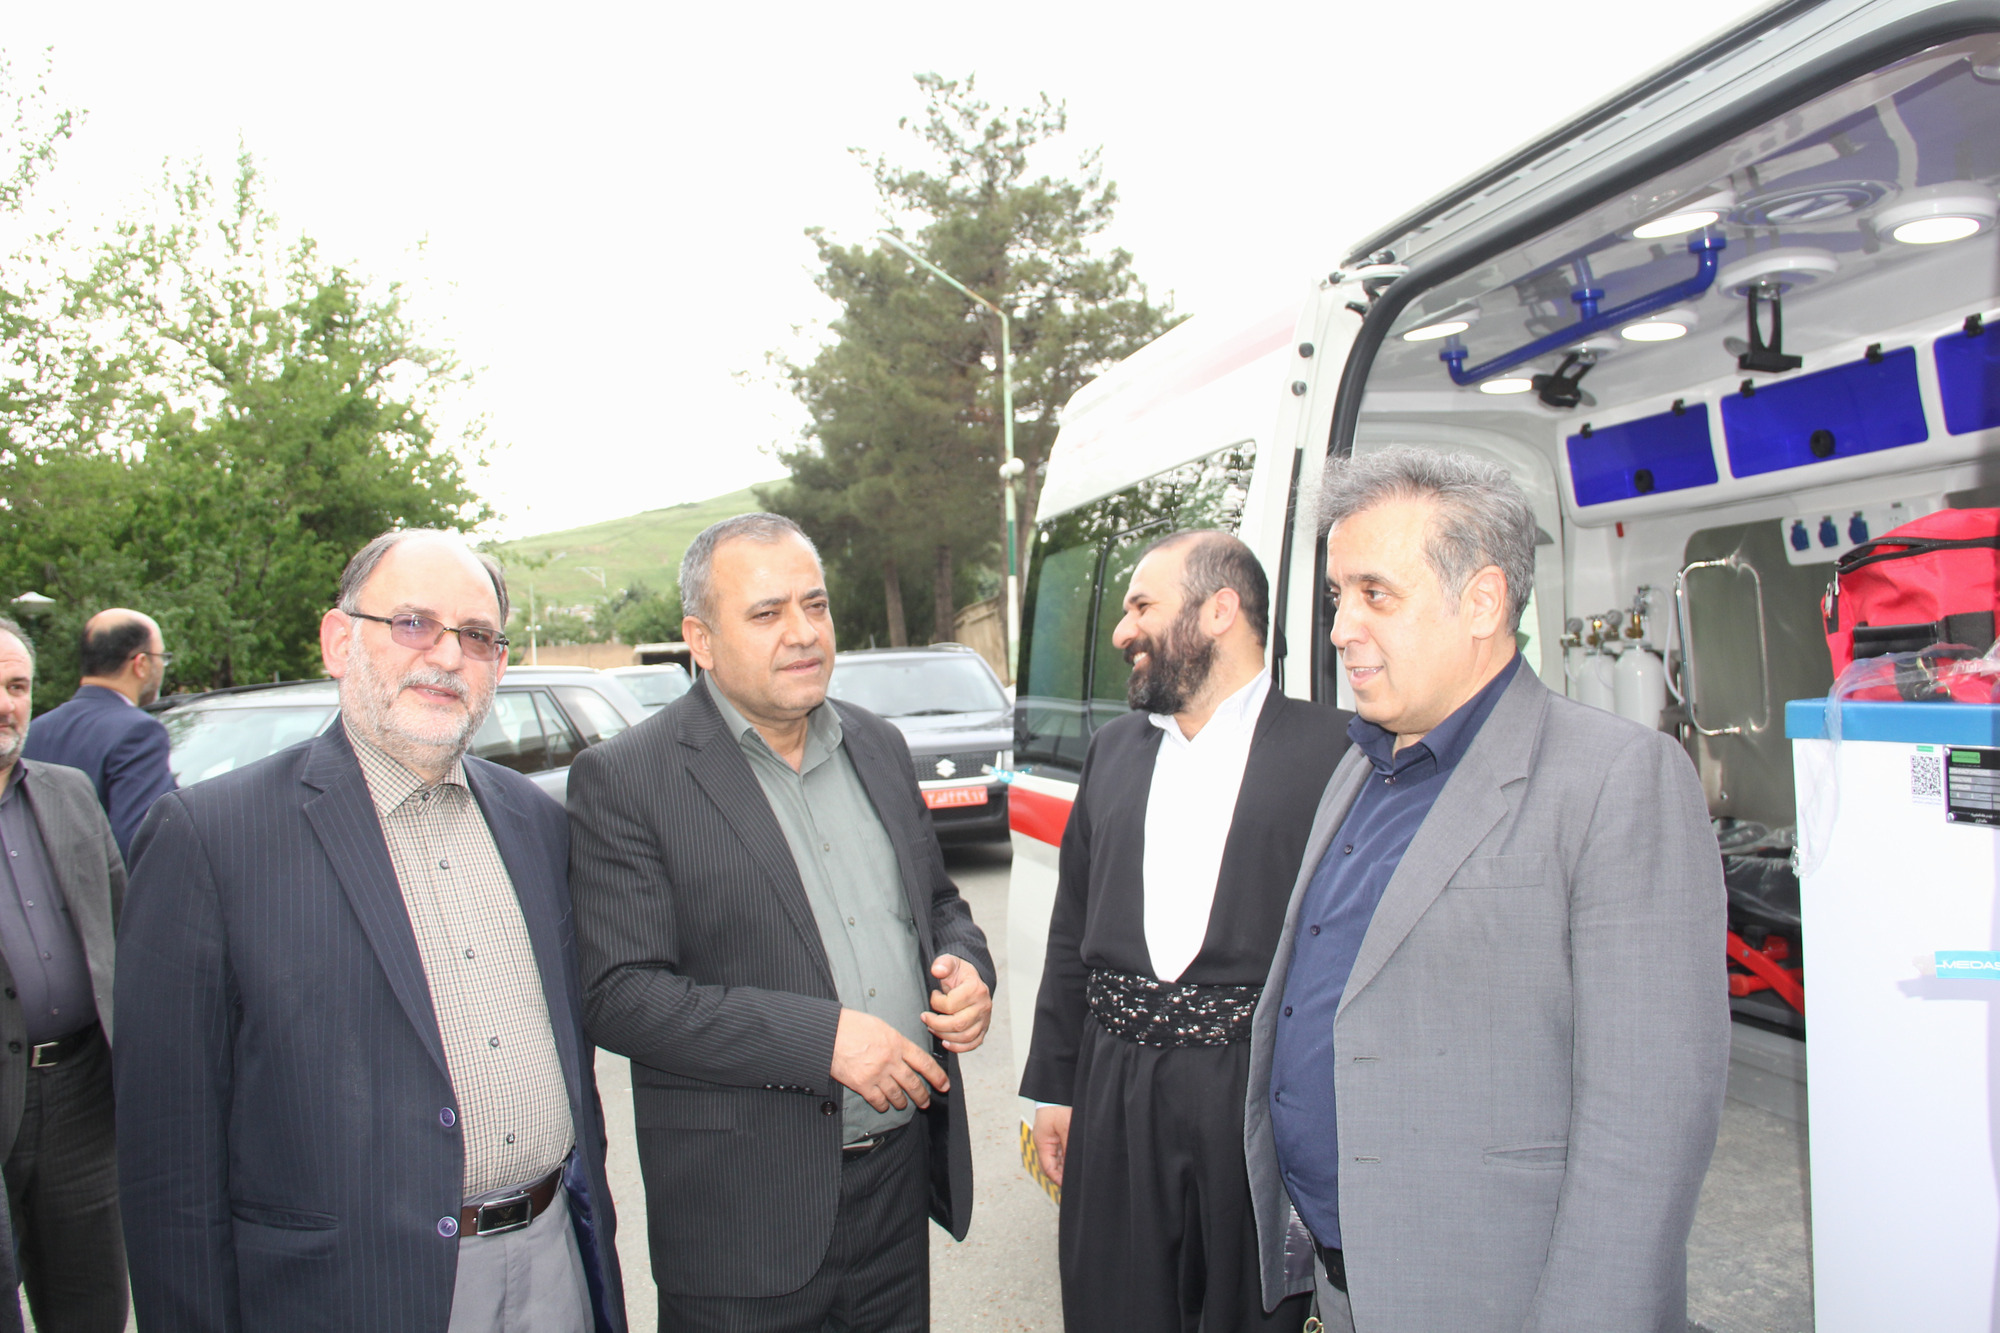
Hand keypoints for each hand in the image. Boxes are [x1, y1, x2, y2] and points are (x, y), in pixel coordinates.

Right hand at [831, 1008, 949, 1111]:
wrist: (828, 1033)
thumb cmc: (851, 1025)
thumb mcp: (880, 1026)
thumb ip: (895, 1040)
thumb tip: (904, 1051)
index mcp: (897, 1043)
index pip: (924, 1062)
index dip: (937, 1076)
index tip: (944, 1084)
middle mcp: (890, 1060)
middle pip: (913, 1082)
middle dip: (922, 1095)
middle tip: (926, 1101)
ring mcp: (877, 1074)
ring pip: (897, 1094)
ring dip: (903, 1102)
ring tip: (905, 1105)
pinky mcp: (862, 1084)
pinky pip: (878, 1100)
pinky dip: (883, 1105)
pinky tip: (884, 1106)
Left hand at [921, 953, 991, 1053]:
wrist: (971, 980)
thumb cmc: (959, 973)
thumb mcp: (950, 962)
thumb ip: (943, 963)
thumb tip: (937, 970)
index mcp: (975, 988)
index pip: (951, 1004)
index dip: (936, 1002)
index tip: (933, 996)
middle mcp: (983, 1005)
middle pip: (958, 1024)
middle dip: (936, 1024)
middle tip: (925, 1018)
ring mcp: (985, 1019)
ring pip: (964, 1036)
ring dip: (944, 1035)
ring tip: (932, 1028)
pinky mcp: (983, 1029)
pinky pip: (973, 1044)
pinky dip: (959, 1047)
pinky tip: (945, 1042)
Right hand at [1033, 1104, 1071, 1186]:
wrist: (1057, 1090)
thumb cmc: (1059, 1106)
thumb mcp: (1067, 1128)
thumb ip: (1069, 1147)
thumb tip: (1074, 1164)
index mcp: (1042, 1143)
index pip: (1048, 1168)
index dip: (1057, 1179)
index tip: (1068, 1185)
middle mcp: (1044, 1143)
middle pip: (1052, 1165)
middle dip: (1063, 1174)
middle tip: (1076, 1181)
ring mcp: (1050, 1139)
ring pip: (1058, 1159)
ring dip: (1066, 1166)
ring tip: (1079, 1172)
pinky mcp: (1056, 1135)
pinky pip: (1061, 1151)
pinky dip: (1068, 1157)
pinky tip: (1077, 1160)